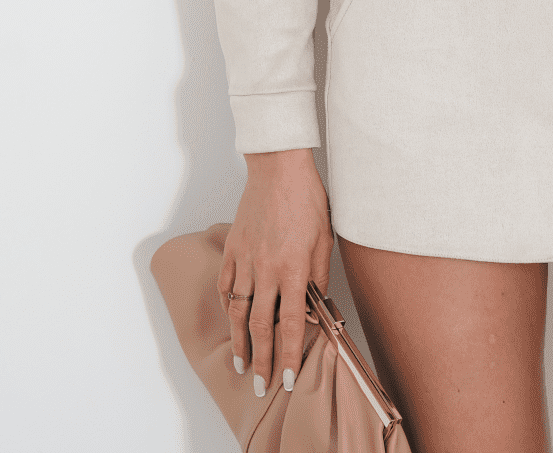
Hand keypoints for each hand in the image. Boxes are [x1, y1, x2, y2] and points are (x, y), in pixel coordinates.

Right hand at [218, 149, 333, 398]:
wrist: (279, 167)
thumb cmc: (307, 199)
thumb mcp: (325, 238)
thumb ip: (319, 275)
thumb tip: (314, 306)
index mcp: (293, 268)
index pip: (290, 324)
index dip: (287, 355)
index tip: (286, 378)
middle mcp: (266, 269)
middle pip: (261, 325)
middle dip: (261, 359)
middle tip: (259, 385)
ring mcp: (246, 259)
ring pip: (239, 310)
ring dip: (240, 341)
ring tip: (241, 364)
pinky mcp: (233, 248)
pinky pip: (227, 285)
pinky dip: (228, 306)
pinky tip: (232, 319)